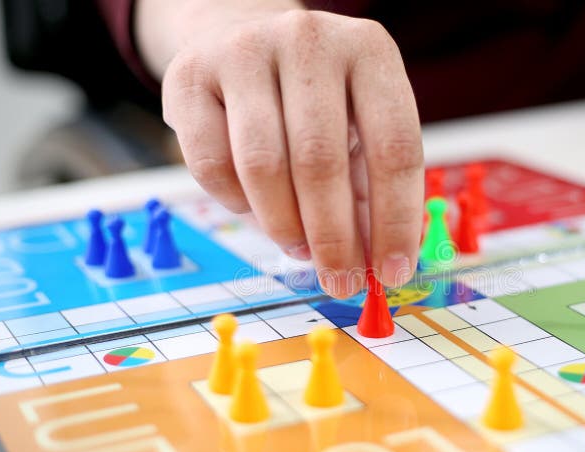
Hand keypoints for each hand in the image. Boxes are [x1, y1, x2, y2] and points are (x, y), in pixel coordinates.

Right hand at [136, 0, 423, 296]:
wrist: (239, 39)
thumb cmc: (313, 100)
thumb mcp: (358, 128)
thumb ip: (370, 191)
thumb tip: (381, 267)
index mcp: (368, 51)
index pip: (393, 147)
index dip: (395, 220)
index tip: (392, 271)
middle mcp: (307, 40)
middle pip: (321, 160)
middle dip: (335, 239)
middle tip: (340, 280)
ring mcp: (243, 52)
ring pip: (263, 166)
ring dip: (285, 227)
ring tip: (300, 249)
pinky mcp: (189, 76)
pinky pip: (212, 165)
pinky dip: (237, 204)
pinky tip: (257, 209)